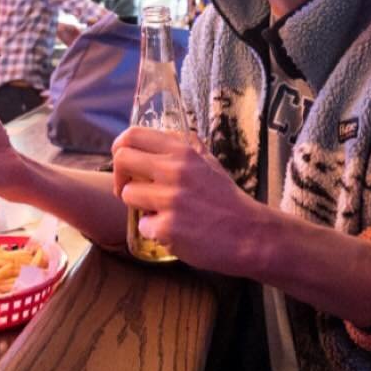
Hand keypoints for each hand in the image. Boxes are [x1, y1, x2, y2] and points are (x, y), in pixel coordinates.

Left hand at [111, 127, 266, 273]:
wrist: (250, 234)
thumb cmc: (227, 199)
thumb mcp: (209, 163)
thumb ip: (184, 148)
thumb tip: (159, 137)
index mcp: (183, 152)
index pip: (132, 135)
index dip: (121, 148)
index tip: (126, 164)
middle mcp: (174, 171)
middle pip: (121, 160)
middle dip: (121, 177)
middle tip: (131, 189)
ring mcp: (170, 200)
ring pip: (128, 194)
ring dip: (139, 206)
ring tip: (161, 212)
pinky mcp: (167, 228)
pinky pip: (143, 226)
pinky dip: (155, 231)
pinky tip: (175, 231)